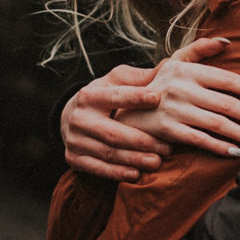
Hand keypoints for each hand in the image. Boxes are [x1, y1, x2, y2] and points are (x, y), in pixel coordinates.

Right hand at [60, 64, 170, 180]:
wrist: (70, 118)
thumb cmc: (103, 97)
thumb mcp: (115, 82)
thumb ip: (138, 78)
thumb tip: (169, 66)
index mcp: (89, 96)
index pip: (114, 96)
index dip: (134, 97)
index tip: (157, 98)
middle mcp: (79, 118)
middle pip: (113, 132)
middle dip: (142, 141)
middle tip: (167, 147)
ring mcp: (75, 140)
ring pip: (108, 153)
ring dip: (135, 159)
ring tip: (158, 161)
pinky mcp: (74, 159)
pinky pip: (98, 169)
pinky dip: (118, 172)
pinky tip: (137, 174)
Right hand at [118, 37, 239, 159]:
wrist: (122, 108)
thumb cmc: (157, 85)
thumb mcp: (174, 62)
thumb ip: (200, 50)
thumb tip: (227, 41)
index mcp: (190, 71)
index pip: (231, 81)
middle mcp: (183, 88)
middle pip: (229, 104)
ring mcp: (174, 109)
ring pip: (218, 124)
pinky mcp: (166, 130)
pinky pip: (198, 140)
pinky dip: (218, 147)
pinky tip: (236, 153)